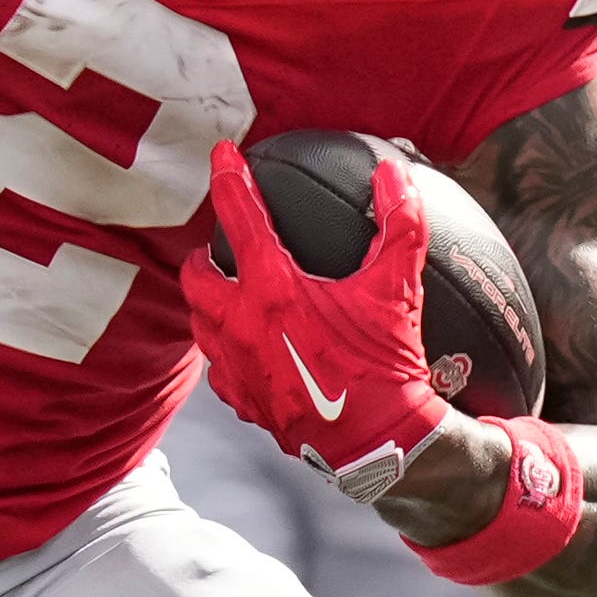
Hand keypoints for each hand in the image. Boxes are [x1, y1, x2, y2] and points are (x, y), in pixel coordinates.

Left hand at [181, 143, 453, 501]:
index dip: (229, 179)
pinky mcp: (243, 401)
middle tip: (216, 244)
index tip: (222, 154)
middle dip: (200, 254)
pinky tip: (244, 347)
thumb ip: (400, 225)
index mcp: (274, 289)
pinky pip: (219, 369)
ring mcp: (236, 367)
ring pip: (199, 322)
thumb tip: (393, 174)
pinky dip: (225, 350)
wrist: (379, 442)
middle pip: (196, 275)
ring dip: (207, 301)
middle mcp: (242, 325)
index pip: (239, 217)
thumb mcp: (399, 289)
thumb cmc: (387, 365)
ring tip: (225, 290)